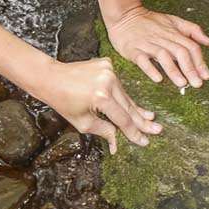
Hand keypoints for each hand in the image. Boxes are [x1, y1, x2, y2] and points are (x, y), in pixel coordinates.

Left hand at [29, 58, 161, 153]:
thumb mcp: (82, 122)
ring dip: (135, 109)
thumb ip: (104, 131)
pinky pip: (119, 85)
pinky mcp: (107, 64)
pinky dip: (123, 96)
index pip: (123, 119)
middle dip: (142, 121)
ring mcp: (109, 70)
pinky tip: (135, 106)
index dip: (133, 133)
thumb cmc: (63, 101)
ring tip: (150, 118)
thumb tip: (117, 144)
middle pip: (128, 107)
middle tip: (157, 130)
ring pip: (125, 95)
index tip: (144, 141)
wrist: (51, 77)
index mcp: (101, 97)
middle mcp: (108, 81)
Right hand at [104, 6, 208, 87]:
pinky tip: (158, 79)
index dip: (200, 62)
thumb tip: (208, 42)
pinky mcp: (133, 50)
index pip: (191, 47)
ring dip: (173, 70)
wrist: (124, 16)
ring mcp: (147, 44)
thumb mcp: (173, 21)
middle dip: (190, 69)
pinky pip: (142, 60)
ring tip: (182, 83)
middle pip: (180, 53)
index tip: (206, 76)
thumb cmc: (149, 22)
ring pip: (163, 56)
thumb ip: (192, 30)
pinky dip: (151, 69)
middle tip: (197, 84)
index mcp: (173, 33)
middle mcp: (162, 38)